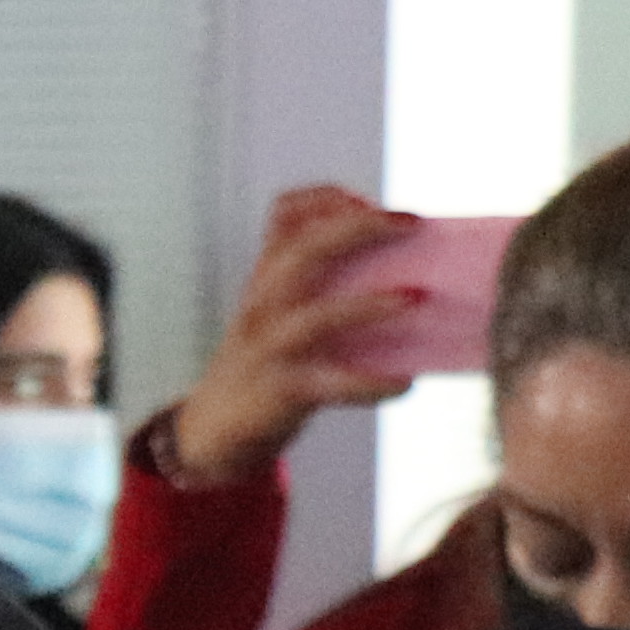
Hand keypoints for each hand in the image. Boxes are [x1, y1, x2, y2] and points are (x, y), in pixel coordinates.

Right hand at [157, 182, 424, 485]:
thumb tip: (411, 272)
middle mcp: (263, 305)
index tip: (369, 200)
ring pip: (317, 316)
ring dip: (369, 304)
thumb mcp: (278, 315)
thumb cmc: (266, 366)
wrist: (213, 431)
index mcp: (266, 279)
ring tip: (417, 299)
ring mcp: (268, 347)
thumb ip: (322, 286)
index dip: (326, 198)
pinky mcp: (280, 390)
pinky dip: (372, 383)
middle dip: (358, 228)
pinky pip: (333, 383)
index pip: (285, 215)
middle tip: (410, 224)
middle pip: (303, 250)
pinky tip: (404, 384)